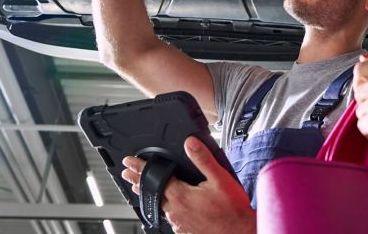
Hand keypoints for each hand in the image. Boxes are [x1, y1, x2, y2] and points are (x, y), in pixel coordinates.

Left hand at [121, 137, 253, 233]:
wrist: (240, 232)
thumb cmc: (232, 210)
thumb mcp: (220, 178)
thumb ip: (203, 159)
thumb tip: (190, 143)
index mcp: (181, 196)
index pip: (155, 178)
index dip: (141, 168)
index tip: (130, 162)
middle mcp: (176, 211)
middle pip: (152, 192)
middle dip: (139, 181)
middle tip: (128, 174)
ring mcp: (179, 222)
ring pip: (159, 206)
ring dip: (149, 195)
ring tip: (140, 189)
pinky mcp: (184, 230)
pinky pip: (169, 216)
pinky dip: (163, 208)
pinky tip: (166, 206)